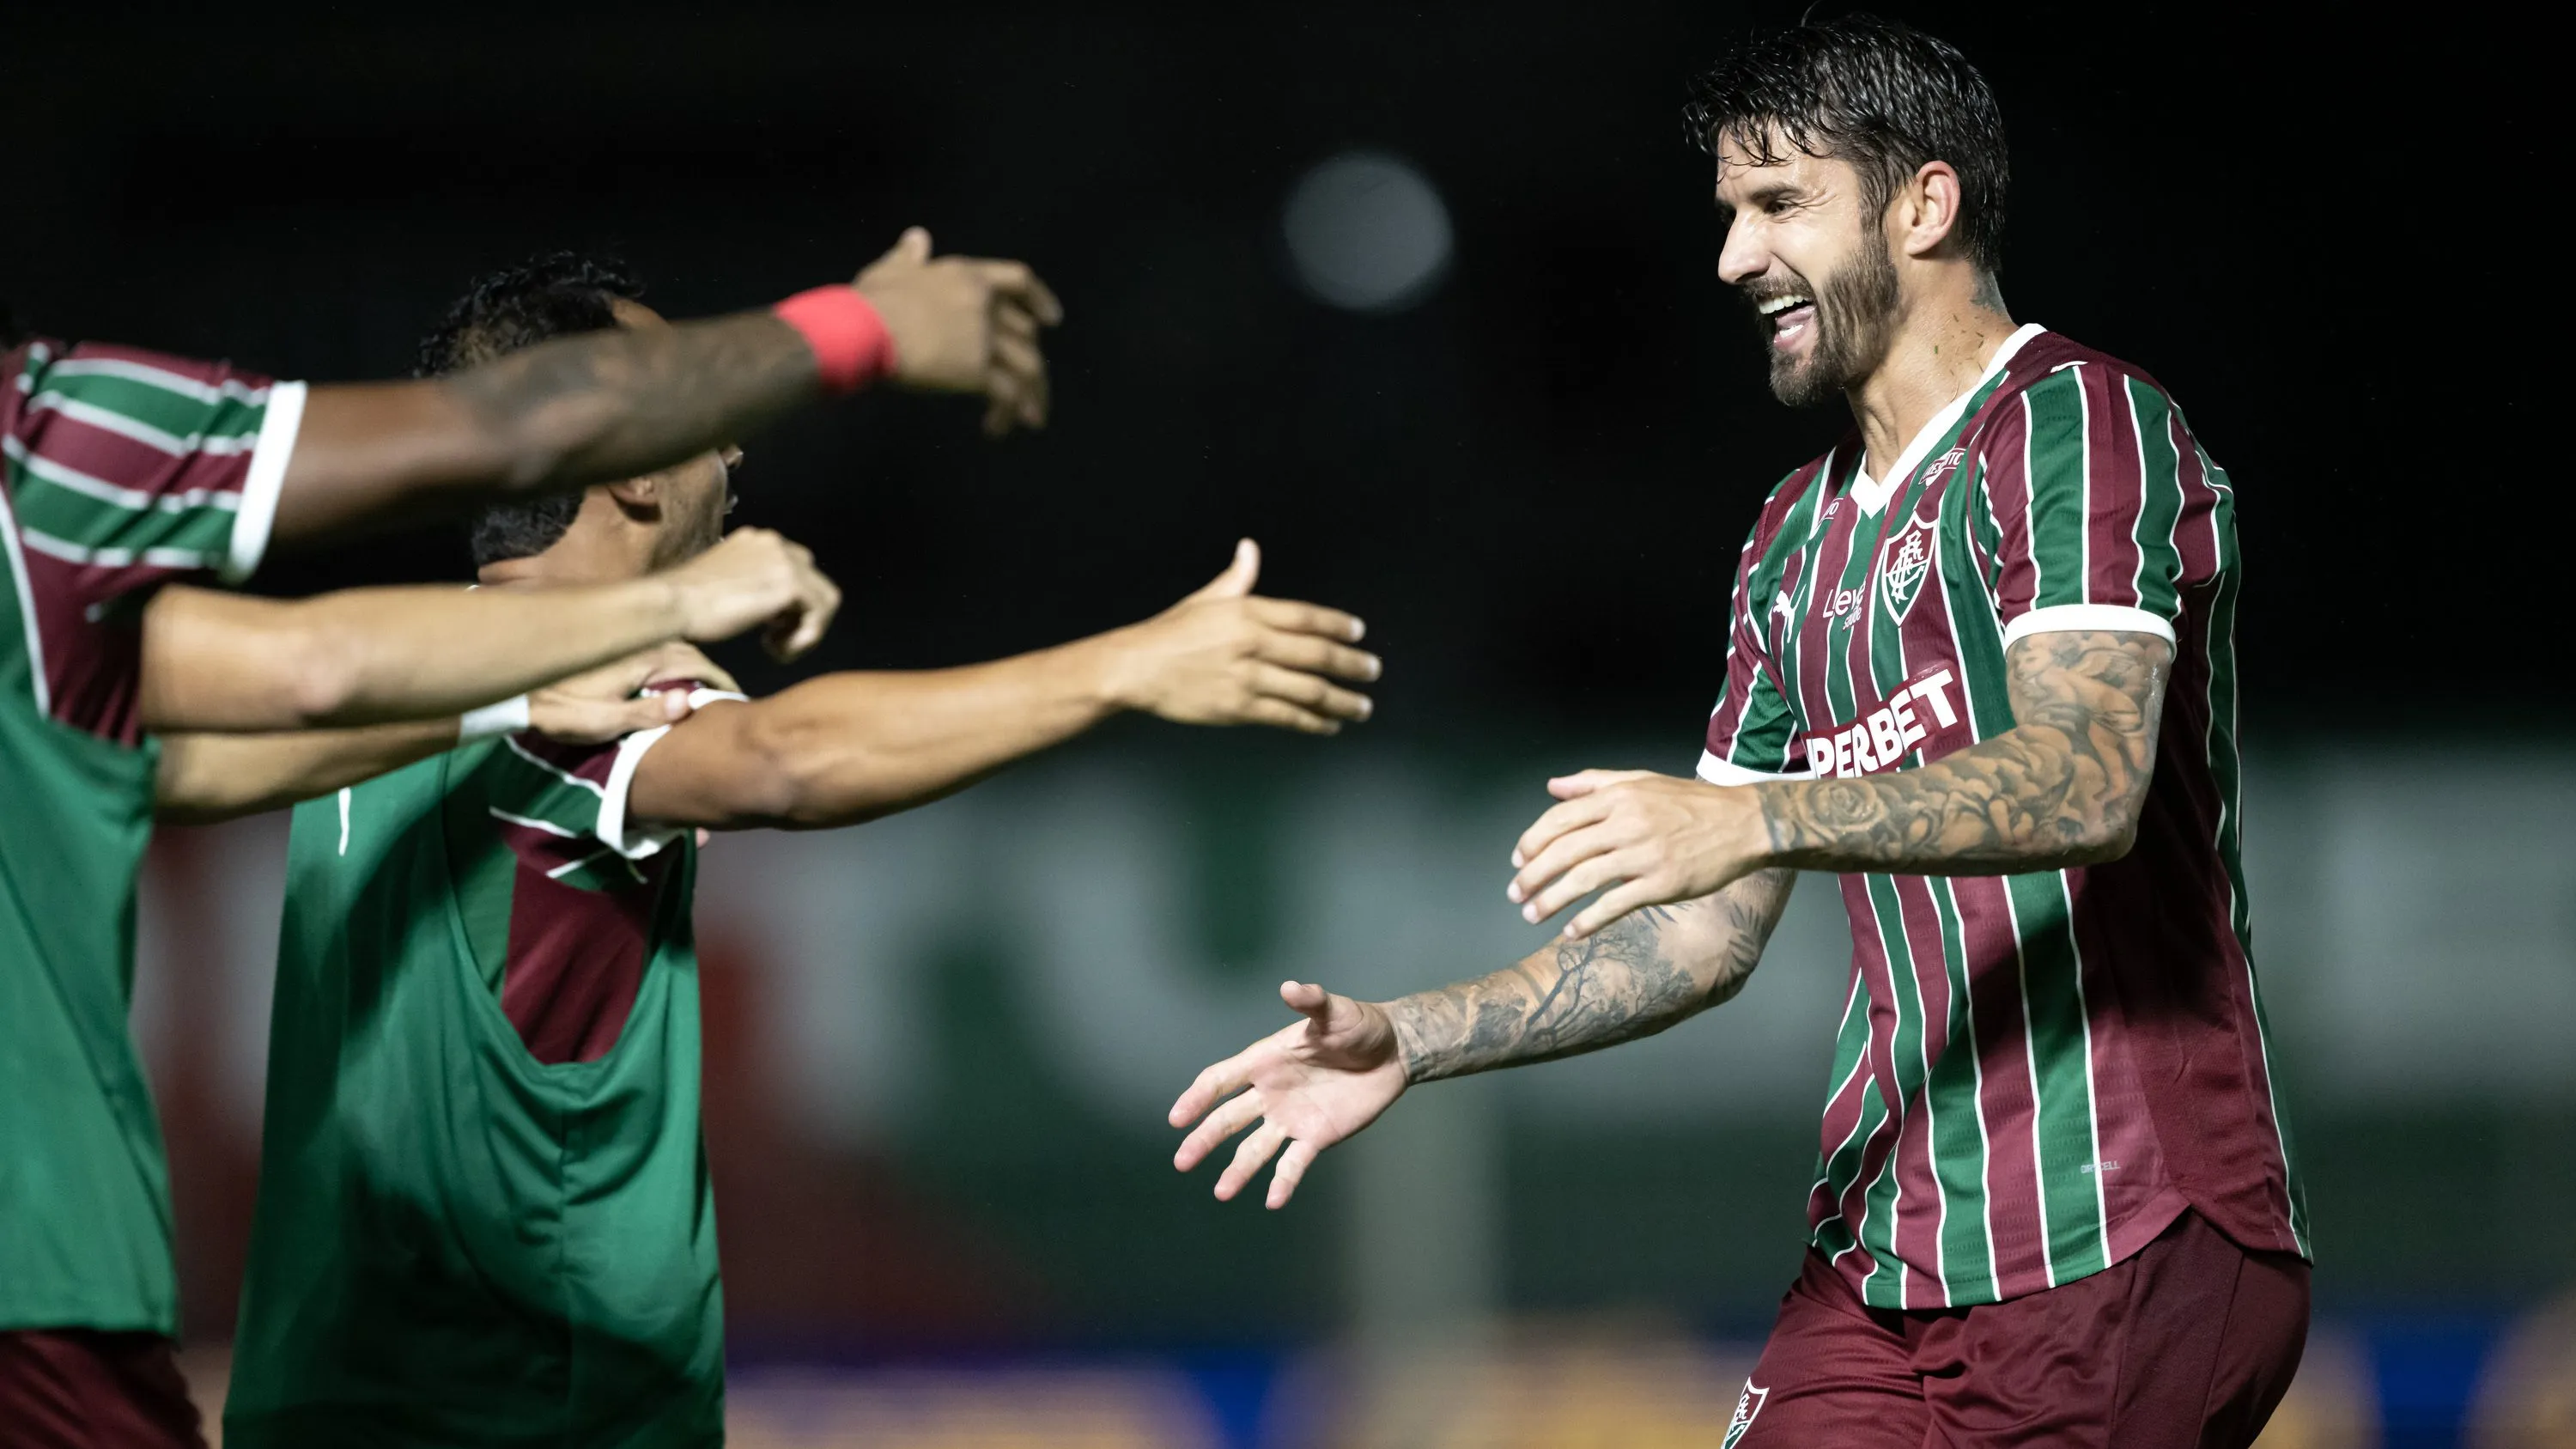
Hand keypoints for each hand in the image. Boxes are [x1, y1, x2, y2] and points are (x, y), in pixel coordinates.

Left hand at [526, 642, 739, 744]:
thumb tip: (688, 703)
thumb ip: (646, 713)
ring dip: (694, 669)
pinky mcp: (619, 644)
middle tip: (725, 700)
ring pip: (677, 649)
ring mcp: (631, 640)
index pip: (701, 667)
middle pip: (693, 655)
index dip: (722, 685)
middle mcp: (646, 641)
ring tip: (704, 693)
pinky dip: (674, 663)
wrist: (516, 685)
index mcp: (647, 658)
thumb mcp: (601, 720)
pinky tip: (672, 682)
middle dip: (711, 677)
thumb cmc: (559, 706)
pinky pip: (659, 649)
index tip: (736, 702)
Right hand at [662, 527, 841, 660]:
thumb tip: (775, 606)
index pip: (796, 569)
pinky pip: (819, 614)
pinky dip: (804, 639)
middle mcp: (775, 542)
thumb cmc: (686, 603)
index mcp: (758, 541)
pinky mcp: (791, 583)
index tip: (767, 627)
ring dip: (805, 630)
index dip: (790, 603)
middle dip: (802, 616)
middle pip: (815, 582)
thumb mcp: (724, 585)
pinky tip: (774, 650)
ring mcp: (785, 560)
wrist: (673, 603)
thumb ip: (751, 585)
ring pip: (824, 600)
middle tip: (774, 639)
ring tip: (775, 648)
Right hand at [855, 227, 1063, 435]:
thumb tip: (917, 238)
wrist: (862, 330)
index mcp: (967, 275)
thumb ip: (908, 256)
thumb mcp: (889, 270)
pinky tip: (996, 429)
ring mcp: (984, 335)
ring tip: (1030, 421)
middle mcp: (984, 302)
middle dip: (1033, 363)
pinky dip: (1008, 414)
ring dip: (1032, 397)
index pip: (1019, 280)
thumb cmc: (868, 302)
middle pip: (1026, 334)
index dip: (1040, 300)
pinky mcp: (978, 369)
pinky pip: (1007, 395)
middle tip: (1032, 390)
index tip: (1054, 320)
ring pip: (1028, 367)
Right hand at [1102, 539, 1378, 734]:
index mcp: (1248, 612)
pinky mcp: (1239, 707)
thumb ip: (1236, 578)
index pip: (1306, 617)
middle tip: (1372, 670)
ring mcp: (1248, 677)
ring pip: (1308, 690)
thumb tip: (1250, 549)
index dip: (1338, 625)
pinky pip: (1287, 716)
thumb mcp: (1205, 599)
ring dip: (1341, 700)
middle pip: (1317, 654)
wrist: (1136, 668)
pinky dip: (1313, 723)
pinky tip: (1329, 725)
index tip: (1358, 633)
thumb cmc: (1169, 633)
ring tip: (1362, 706)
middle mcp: (1253, 643)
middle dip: (1351, 664)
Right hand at [1169, 981, 1408, 1208]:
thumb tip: (1290, 986)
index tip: (1177, 1118)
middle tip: (1182, 1162)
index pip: (1221, 1080)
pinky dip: (1283, 1182)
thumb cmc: (1358, 1026)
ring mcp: (1290, 1118)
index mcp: (1265, 1061)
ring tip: (1221, 1193)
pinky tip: (1273, 1201)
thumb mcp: (1334, 1011)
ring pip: (1255, 1148)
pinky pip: (1294, 1163)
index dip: (1197, 1098)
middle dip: (1204, 1139)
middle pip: (1228, 1120)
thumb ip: (1312, 1001)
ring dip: (1237, 1170)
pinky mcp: (1316, 1137)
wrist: (1393, 1051)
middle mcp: (1270, 1093)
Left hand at [1506, 769, 1770, 939]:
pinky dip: (1588, 920)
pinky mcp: (1662, 883)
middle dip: (1533, 875)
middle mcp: (1627, 823)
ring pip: (1583, 879)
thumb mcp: (1641, 780)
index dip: (1532, 841)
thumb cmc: (1690, 803)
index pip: (1559, 819)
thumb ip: (1594, 782)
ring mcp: (1644, 855)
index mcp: (1618, 797)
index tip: (1517, 861)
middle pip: (1564, 851)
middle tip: (1515, 893)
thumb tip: (1552, 787)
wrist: (1743, 823)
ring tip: (1531, 914)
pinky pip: (1615, 905)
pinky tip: (1571, 932)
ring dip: (1550, 900)